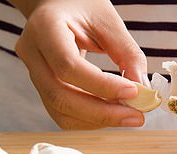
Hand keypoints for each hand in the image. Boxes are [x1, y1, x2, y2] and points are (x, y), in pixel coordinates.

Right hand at [11, 0, 145, 128]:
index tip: (133, 93)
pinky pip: (64, 114)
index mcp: (45, 28)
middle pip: (61, 97)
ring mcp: (35, 75)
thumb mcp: (109, 22)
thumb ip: (128, 55)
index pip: (69, 66)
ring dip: (98, 120)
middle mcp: (33, 54)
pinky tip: (111, 113)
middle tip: (136, 117)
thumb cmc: (83, 8)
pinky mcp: (45, 89)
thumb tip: (143, 91)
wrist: (59, 7)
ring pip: (61, 112)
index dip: (102, 85)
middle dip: (103, 114)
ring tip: (128, 115)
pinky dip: (91, 120)